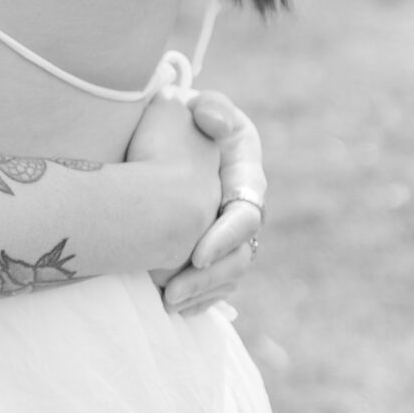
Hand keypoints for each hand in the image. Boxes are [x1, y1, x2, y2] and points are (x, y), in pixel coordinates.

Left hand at [132, 86, 265, 317]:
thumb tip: (213, 123)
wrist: (170, 134)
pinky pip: (215, 286)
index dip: (224, 238)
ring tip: (167, 303)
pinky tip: (174, 307)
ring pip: (229, 276)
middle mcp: (243, 210)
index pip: (246, 215)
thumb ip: (213, 107)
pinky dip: (198, 299)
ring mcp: (229, 234)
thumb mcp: (203, 104)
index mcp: (246, 178)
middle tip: (171, 292)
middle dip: (209, 278)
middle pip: (239, 256)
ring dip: (201, 294)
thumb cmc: (187, 116)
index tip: (196, 254)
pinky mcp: (213, 251)